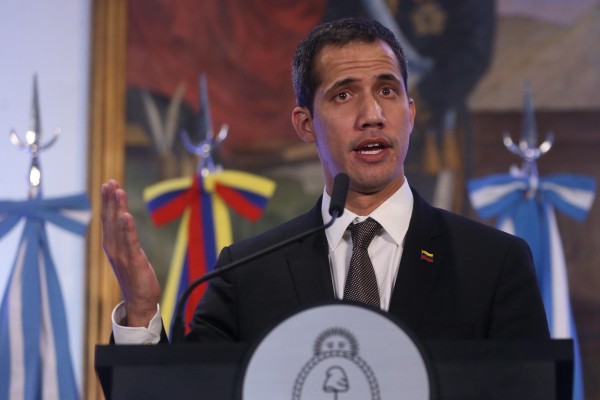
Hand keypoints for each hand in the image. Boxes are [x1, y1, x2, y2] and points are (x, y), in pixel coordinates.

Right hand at [101, 180, 160, 326]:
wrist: (140, 301)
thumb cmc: (135, 276)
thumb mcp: (127, 253)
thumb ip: (124, 238)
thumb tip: (123, 220)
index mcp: (111, 245)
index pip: (107, 219)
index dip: (107, 201)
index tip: (108, 184)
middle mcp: (113, 248)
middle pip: (109, 220)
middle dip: (109, 200)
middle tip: (110, 182)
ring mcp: (122, 255)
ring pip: (118, 227)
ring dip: (117, 208)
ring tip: (117, 191)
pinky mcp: (133, 261)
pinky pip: (129, 242)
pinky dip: (127, 228)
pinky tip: (126, 215)